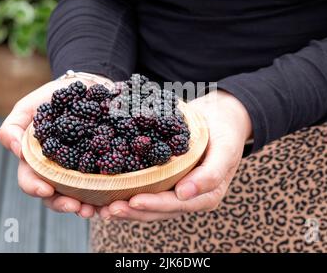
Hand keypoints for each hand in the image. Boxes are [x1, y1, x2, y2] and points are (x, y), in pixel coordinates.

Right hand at [0, 77, 108, 218]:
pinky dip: (109, 193)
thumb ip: (13, 127)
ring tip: (97, 210)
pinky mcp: (104, 165)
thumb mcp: (28, 108)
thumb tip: (17, 151)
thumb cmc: (53, 98)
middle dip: (65, 204)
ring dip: (88, 205)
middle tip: (78, 207)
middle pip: (56, 196)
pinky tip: (116, 197)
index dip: (35, 187)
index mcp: (38, 162)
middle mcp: (58, 171)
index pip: (31, 180)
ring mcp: (81, 171)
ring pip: (81, 195)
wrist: (87, 87)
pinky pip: (106, 183)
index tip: (47, 189)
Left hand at [97, 90, 252, 220]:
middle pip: (156, 210)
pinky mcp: (162, 177)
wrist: (220, 115)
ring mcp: (173, 188)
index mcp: (204, 196)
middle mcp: (186, 196)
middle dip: (131, 211)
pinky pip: (142, 185)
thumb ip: (211, 174)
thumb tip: (184, 194)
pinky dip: (124, 188)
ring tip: (100, 206)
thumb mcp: (226, 149)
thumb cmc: (226, 132)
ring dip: (124, 205)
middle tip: (108, 209)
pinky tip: (105, 187)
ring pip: (146, 202)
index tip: (133, 201)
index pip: (175, 205)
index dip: (154, 205)